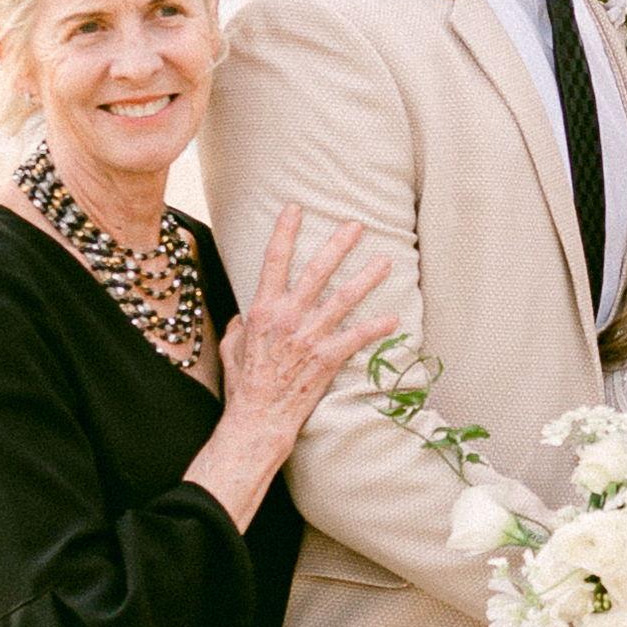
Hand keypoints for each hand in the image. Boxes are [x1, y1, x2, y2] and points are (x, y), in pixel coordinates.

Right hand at [218, 201, 395, 429]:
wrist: (258, 418)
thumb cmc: (243, 384)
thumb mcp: (232, 346)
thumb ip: (239, 325)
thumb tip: (243, 316)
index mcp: (263, 309)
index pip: (274, 260)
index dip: (285, 231)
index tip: (295, 208)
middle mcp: (288, 316)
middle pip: (317, 270)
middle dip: (338, 245)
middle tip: (356, 226)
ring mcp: (310, 336)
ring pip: (344, 298)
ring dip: (367, 277)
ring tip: (385, 261)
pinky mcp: (327, 358)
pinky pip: (357, 337)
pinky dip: (376, 328)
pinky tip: (393, 319)